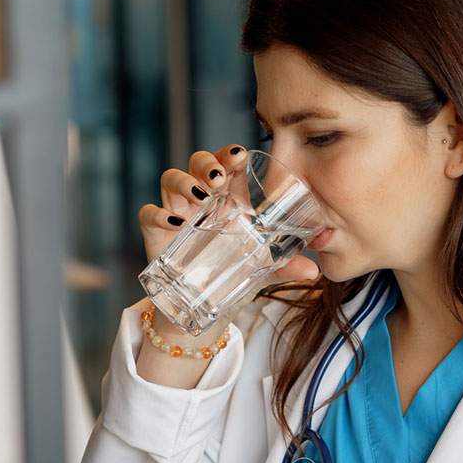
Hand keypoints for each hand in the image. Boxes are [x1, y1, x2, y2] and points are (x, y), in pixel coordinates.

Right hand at [138, 144, 320, 288]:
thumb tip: (313, 269)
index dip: (230, 155)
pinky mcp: (157, 234)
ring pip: (170, 179)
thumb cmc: (234, 275)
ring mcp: (177, 213)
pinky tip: (176, 223)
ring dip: (184, 182)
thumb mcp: (262, 270)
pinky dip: (160, 215)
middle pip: (197, 163)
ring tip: (202, 195)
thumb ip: (285, 266)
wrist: (204, 307)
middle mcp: (201, 199)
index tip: (240, 156)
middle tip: (219, 179)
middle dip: (207, 164)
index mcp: (228, 199)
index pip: (227, 164)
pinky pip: (149, 214)